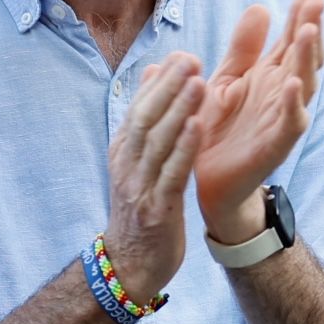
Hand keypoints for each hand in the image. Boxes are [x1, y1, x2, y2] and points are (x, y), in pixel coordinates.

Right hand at [101, 53, 206, 300]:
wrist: (128, 266)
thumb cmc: (139, 212)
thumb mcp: (137, 166)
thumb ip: (146, 124)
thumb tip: (152, 75)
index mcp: (123, 152)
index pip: (139, 109)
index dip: (160, 82)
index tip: (182, 56)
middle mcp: (127, 165)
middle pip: (146, 119)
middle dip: (169, 87)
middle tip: (191, 59)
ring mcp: (140, 187)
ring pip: (157, 142)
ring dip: (178, 110)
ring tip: (199, 82)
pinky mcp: (157, 210)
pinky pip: (171, 174)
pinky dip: (184, 148)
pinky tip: (198, 127)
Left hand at [194, 0, 323, 243]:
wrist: (205, 179)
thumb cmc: (217, 127)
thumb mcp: (226, 80)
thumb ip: (243, 48)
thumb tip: (261, 7)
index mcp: (270, 76)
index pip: (291, 41)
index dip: (300, 18)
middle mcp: (281, 95)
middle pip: (303, 57)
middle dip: (310, 30)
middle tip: (316, 2)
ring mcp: (281, 120)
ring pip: (303, 85)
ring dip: (306, 59)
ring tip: (307, 32)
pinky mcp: (273, 146)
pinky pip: (289, 124)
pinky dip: (293, 104)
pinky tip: (294, 84)